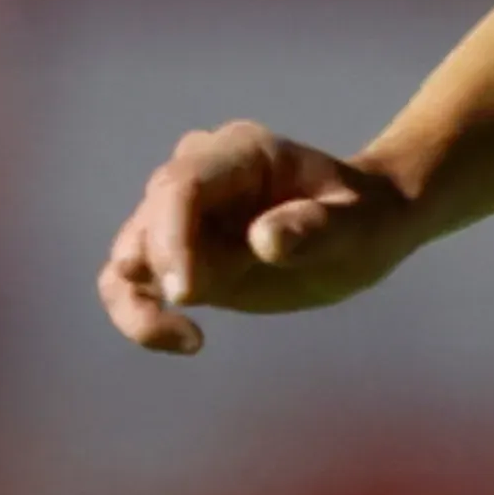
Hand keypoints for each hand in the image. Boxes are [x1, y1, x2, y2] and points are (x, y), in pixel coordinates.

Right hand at [98, 122, 426, 356]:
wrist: (360, 229)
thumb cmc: (362, 221)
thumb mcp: (355, 226)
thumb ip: (315, 228)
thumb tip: (265, 239)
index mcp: (240, 153)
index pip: (183, 185)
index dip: (174, 236)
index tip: (187, 294)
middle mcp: (200, 174)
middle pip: (151, 216)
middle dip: (161, 265)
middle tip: (193, 308)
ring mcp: (183, 215)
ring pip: (131, 251)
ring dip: (140, 299)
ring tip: (190, 340)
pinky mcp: (178, 255)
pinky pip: (133, 283)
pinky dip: (140, 313)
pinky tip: (191, 341)